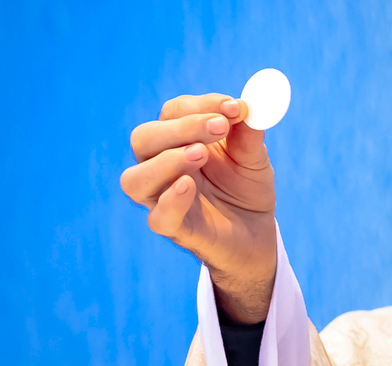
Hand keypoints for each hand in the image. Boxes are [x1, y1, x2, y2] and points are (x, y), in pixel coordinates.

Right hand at [121, 93, 276, 322]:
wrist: (257, 233)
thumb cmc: (246, 189)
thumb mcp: (253, 156)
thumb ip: (248, 132)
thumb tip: (248, 106)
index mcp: (178, 140)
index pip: (173, 112)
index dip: (202, 105)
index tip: (235, 108)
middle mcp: (161, 167)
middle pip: (144, 138)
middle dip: (181, 127)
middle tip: (220, 127)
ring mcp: (162, 199)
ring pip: (134, 179)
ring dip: (165, 161)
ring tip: (200, 154)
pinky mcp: (174, 228)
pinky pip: (157, 217)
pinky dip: (170, 199)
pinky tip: (189, 186)